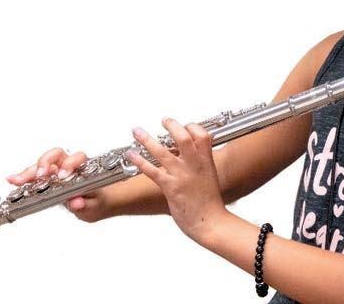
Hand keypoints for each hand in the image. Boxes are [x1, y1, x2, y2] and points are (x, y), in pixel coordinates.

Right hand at [6, 147, 109, 222]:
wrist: (96, 203)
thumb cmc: (97, 200)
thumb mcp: (94, 205)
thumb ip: (86, 204)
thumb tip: (77, 202)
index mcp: (84, 169)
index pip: (77, 158)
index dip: (69, 164)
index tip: (62, 176)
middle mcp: (70, 166)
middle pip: (56, 155)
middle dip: (46, 162)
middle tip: (40, 175)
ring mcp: (57, 172)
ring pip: (42, 165)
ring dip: (30, 171)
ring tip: (17, 180)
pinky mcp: (48, 181)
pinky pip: (35, 176)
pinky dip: (24, 178)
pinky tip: (13, 180)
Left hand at [126, 117, 226, 244]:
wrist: (211, 223)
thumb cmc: (210, 202)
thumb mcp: (210, 176)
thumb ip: (200, 162)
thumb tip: (191, 153)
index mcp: (206, 161)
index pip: (201, 134)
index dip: (192, 126)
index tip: (184, 126)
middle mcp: (194, 165)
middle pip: (183, 137)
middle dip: (171, 125)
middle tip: (163, 120)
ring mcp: (182, 176)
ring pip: (162, 152)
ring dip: (147, 139)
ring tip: (137, 131)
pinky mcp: (171, 188)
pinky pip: (152, 171)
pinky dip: (140, 161)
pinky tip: (132, 155)